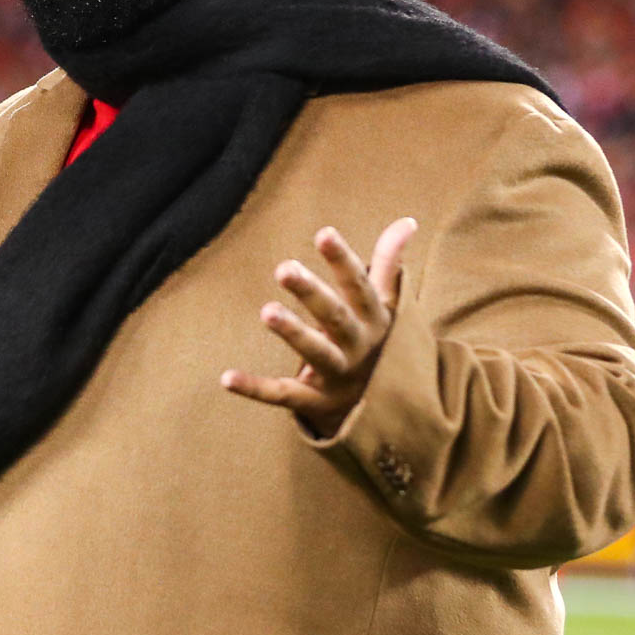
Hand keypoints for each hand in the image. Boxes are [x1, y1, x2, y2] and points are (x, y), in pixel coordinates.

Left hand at [221, 218, 416, 436]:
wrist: (389, 414)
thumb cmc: (378, 344)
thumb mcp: (387, 306)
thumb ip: (388, 263)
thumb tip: (408, 220)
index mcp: (374, 319)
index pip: (358, 285)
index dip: (342, 260)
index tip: (324, 232)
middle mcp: (357, 346)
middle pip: (335, 317)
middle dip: (312, 293)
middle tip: (284, 268)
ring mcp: (337, 375)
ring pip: (315, 353)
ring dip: (293, 333)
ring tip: (267, 311)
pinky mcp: (315, 402)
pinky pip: (283, 395)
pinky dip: (255, 389)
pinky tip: (226, 378)